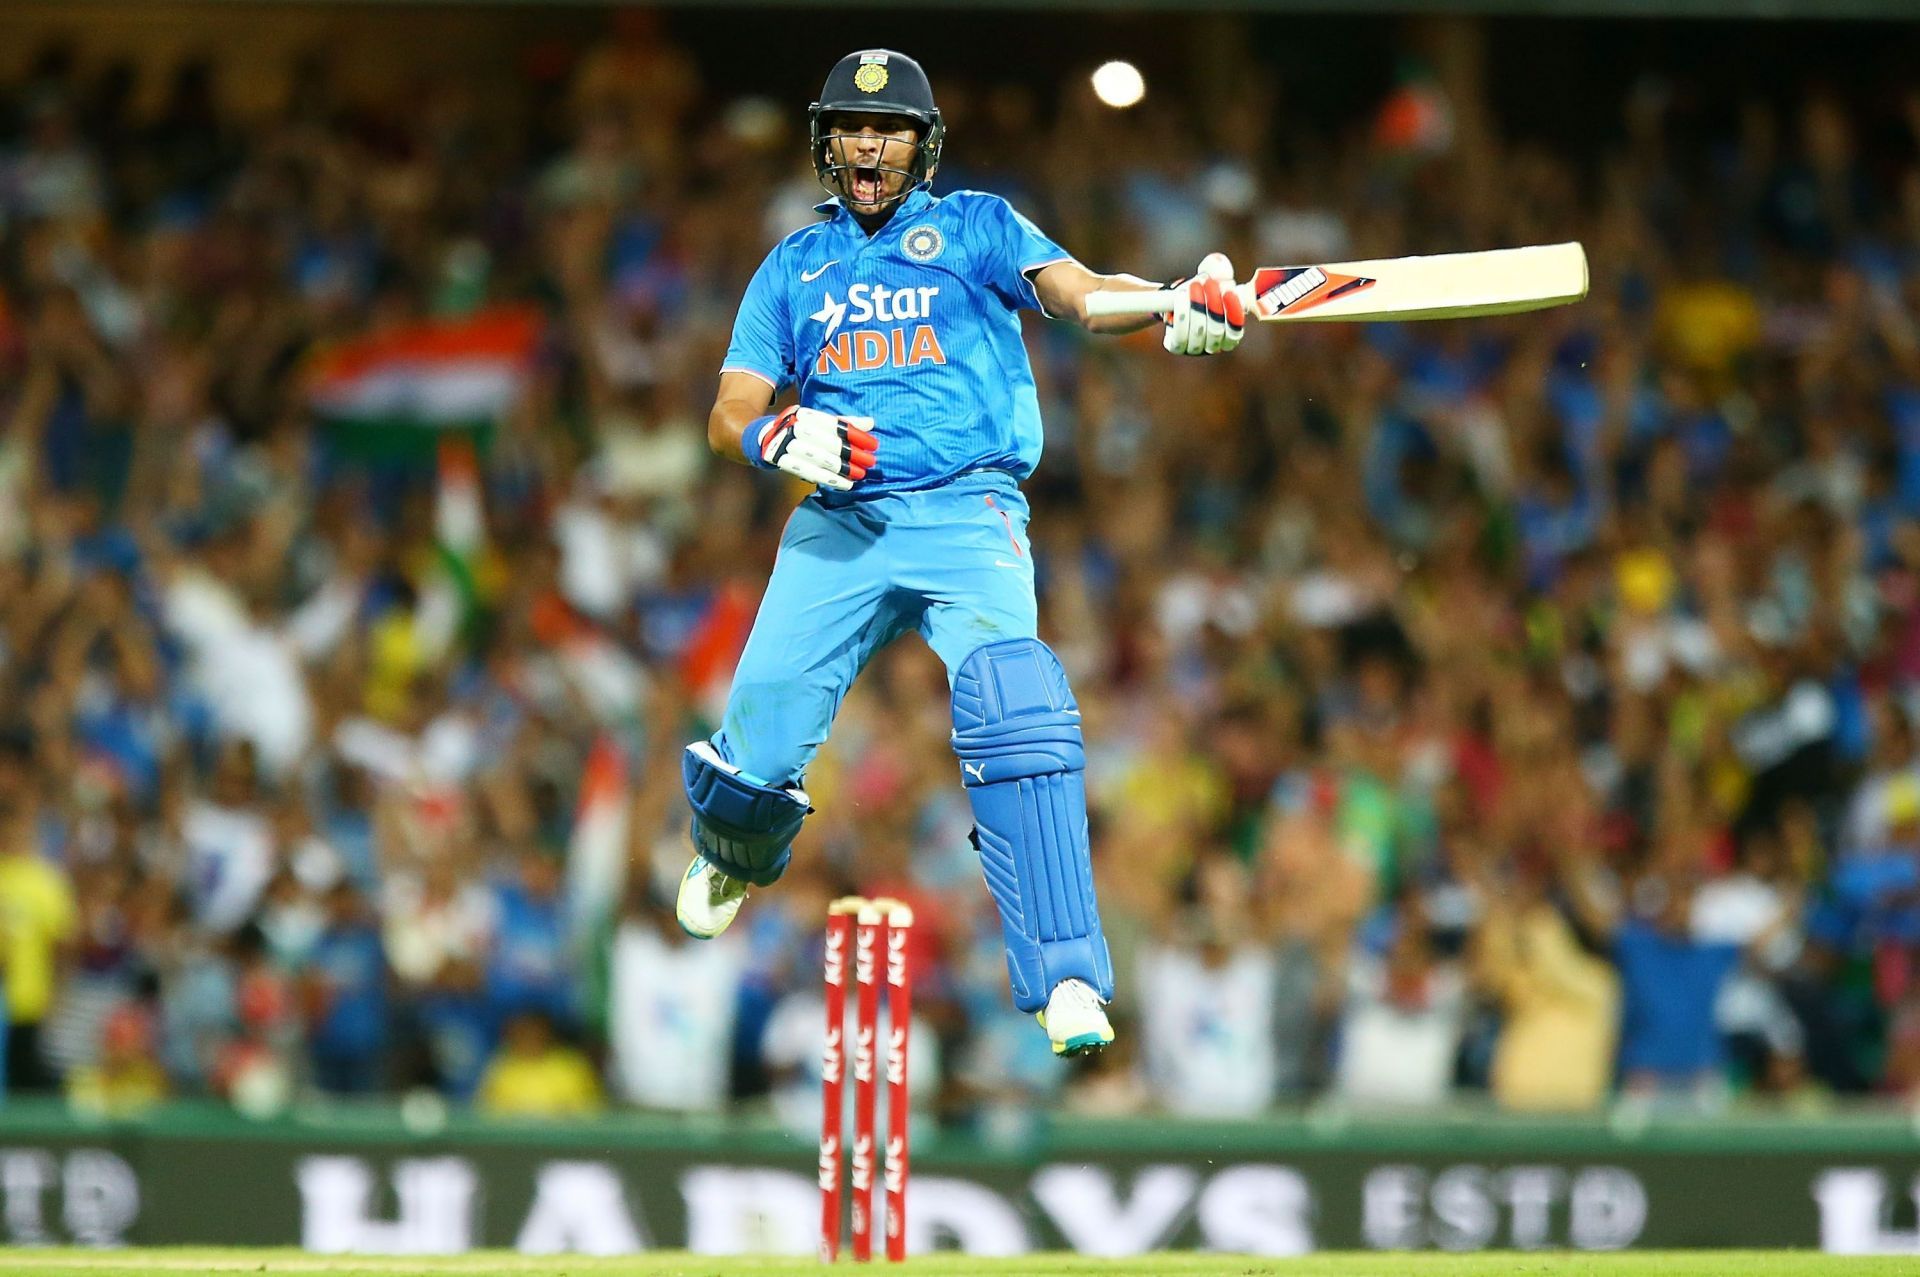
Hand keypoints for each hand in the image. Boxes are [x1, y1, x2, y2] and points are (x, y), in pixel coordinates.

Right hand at [746, 406, 877, 490]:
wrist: (762, 438)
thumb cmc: (799, 429)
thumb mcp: (817, 422)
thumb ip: (843, 422)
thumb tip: (871, 423)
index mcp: (805, 414)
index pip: (835, 424)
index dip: (856, 434)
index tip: (873, 444)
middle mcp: (794, 427)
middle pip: (827, 442)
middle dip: (851, 453)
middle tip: (870, 462)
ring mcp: (786, 445)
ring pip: (819, 459)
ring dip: (842, 469)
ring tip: (859, 475)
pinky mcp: (782, 461)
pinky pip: (809, 473)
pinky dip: (829, 479)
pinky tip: (845, 484)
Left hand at [1163, 252, 1245, 355]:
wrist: (1175, 300)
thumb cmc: (1201, 289)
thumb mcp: (1213, 276)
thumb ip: (1221, 270)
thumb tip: (1220, 264)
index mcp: (1230, 333)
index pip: (1236, 330)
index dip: (1234, 313)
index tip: (1229, 292)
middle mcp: (1215, 345)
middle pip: (1216, 331)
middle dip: (1212, 305)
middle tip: (1206, 283)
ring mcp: (1196, 349)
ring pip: (1198, 332)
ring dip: (1195, 307)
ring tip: (1192, 286)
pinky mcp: (1178, 347)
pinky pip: (1180, 336)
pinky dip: (1181, 316)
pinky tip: (1180, 299)